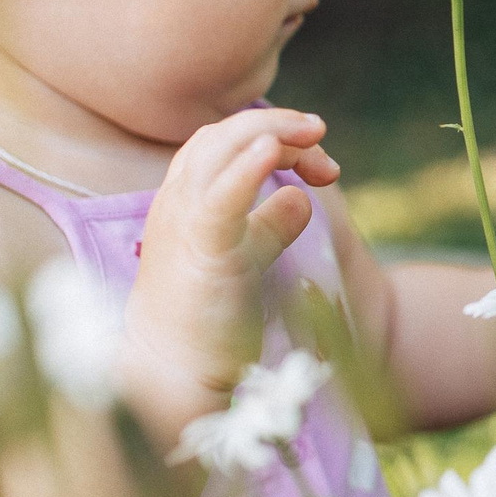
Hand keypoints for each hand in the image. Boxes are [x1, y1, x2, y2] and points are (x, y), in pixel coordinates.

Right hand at [120, 108, 339, 433]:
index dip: (276, 138)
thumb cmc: (206, 316)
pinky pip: (219, 199)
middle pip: (224, 136)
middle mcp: (178, 201)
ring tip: (312, 131)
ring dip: (268, 132)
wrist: (171, 371)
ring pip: (217, 152)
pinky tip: (272, 150)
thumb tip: (300, 197)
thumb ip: (270, 225)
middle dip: (278, 126)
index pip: (226, 143)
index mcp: (187, 200)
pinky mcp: (200, 252)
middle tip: (321, 133)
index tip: (323, 166)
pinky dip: (246, 169)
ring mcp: (184, 223)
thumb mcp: (246, 258)